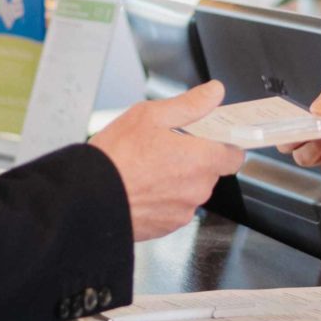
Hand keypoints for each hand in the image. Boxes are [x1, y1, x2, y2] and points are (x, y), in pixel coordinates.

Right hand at [89, 82, 244, 240]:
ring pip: (190, 191)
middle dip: (193, 159)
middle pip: (209, 172)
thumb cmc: (115, 157)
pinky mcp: (166, 228)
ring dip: (177, 180)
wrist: (86, 197)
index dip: (224, 144)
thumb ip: (189, 105)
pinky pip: (173, 209)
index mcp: (199, 160)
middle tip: (165, 147)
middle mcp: (196, 189)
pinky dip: (162, 199)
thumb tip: (213, 93)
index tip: (212, 137)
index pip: (234, 154)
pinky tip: (141, 187)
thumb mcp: (150, 116)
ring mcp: (182, 211)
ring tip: (147, 168)